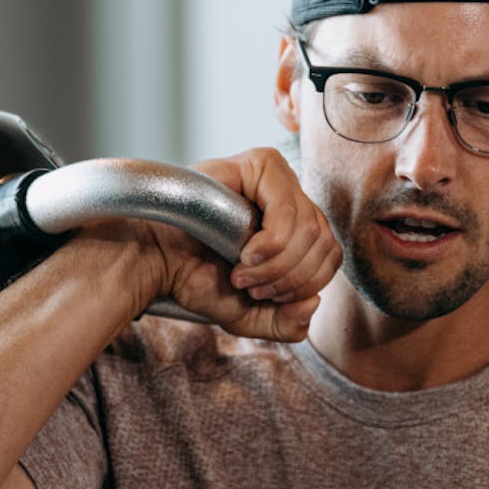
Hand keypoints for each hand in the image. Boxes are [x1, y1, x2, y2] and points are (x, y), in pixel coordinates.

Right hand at [142, 147, 340, 340]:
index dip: (305, 285)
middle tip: (249, 285)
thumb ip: (288, 324)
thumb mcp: (252, 316)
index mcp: (297, 227)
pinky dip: (272, 244)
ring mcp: (278, 177)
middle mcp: (292, 197)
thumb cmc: (197, 280)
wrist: (157, 261)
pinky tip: (244, 253)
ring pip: (311, 230)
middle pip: (325, 244)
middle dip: (289, 279)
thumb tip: (314, 303)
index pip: (331, 256)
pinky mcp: (261, 164)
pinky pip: (289, 210)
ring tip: (241, 271)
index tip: (262, 294)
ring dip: (276, 266)